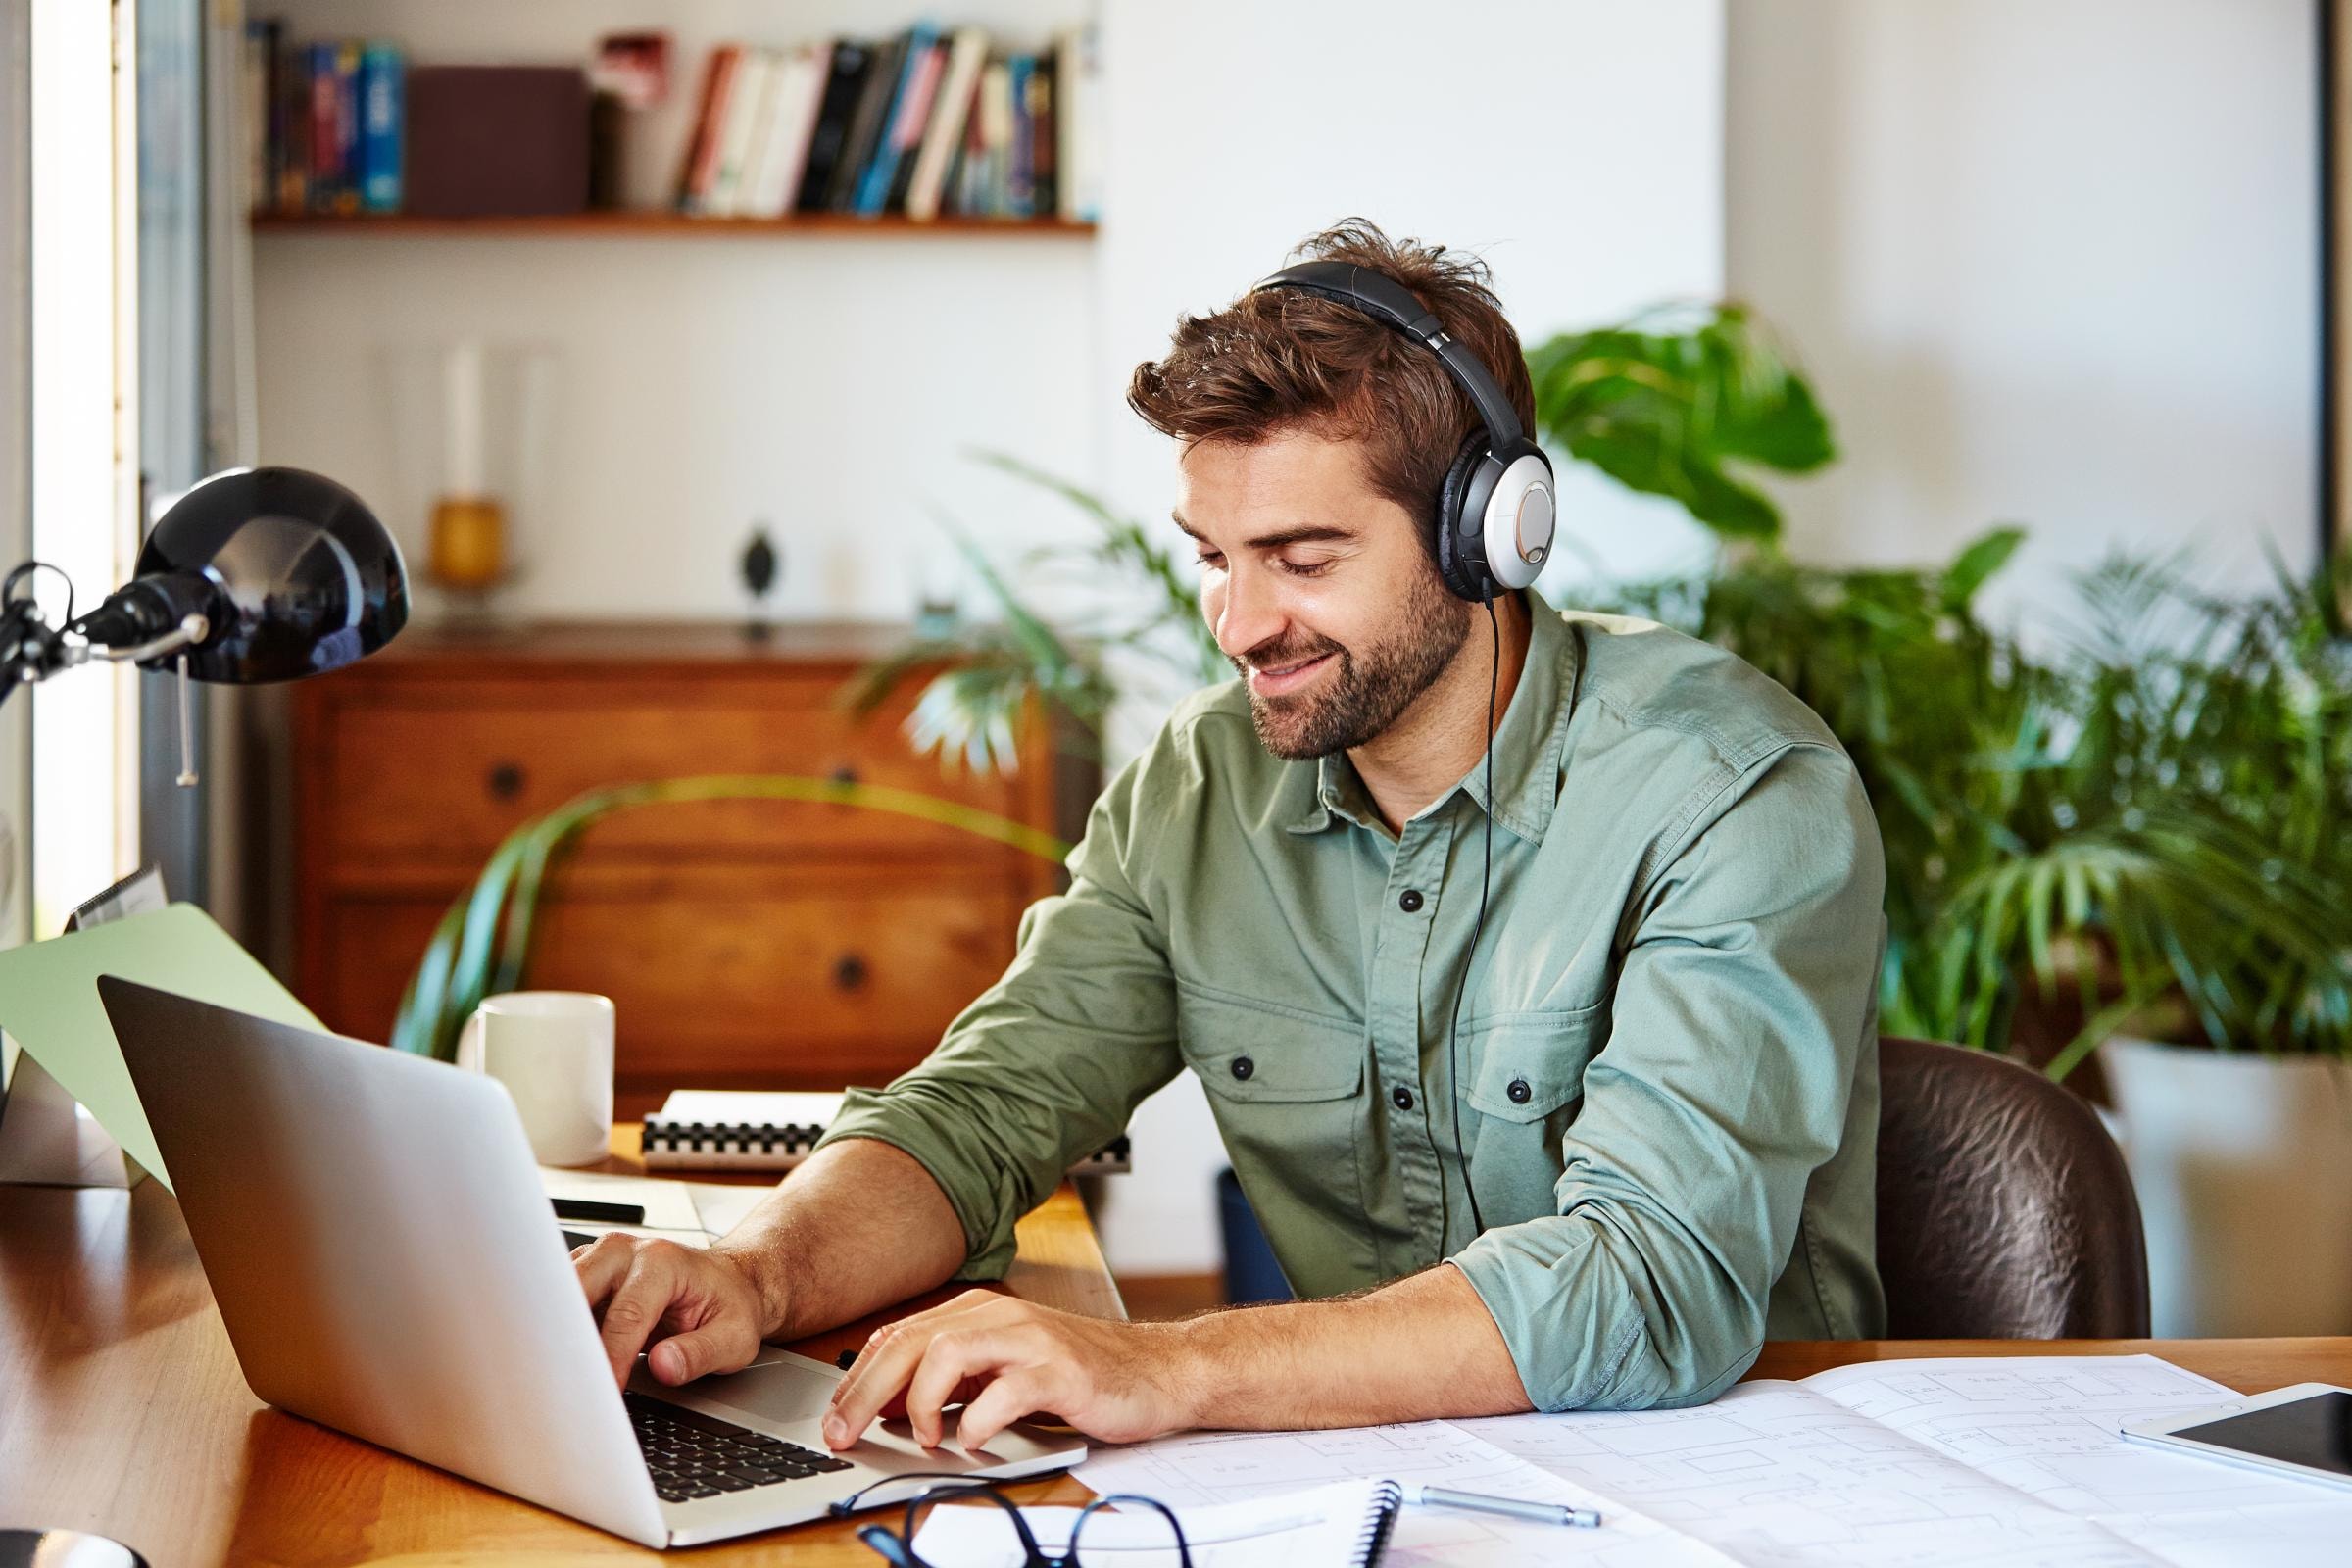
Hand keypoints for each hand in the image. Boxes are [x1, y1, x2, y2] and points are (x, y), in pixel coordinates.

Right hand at [573, 1233, 777, 1387]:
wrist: (730, 1283)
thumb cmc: (731, 1307)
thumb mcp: (734, 1337)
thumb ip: (700, 1354)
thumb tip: (663, 1366)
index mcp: (663, 1262)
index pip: (625, 1316)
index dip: (611, 1359)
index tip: (605, 1393)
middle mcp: (627, 1252)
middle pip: (577, 1290)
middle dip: (566, 1336)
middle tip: (565, 1383)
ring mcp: (603, 1258)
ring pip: (558, 1291)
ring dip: (554, 1331)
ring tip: (557, 1374)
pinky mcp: (588, 1273)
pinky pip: (558, 1298)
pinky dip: (556, 1328)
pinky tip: (561, 1358)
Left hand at [823, 1289, 1195, 1452]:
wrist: (1157, 1371)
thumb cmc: (1079, 1375)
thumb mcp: (1004, 1371)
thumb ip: (954, 1380)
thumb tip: (890, 1408)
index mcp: (981, 1312)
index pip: (900, 1336)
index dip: (858, 1378)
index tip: (834, 1417)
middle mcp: (1001, 1316)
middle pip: (912, 1341)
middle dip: (865, 1391)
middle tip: (843, 1432)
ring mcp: (1031, 1340)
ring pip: (948, 1352)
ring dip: (919, 1401)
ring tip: (920, 1436)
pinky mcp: (1061, 1371)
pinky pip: (1005, 1392)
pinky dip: (978, 1422)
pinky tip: (974, 1441)